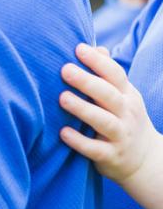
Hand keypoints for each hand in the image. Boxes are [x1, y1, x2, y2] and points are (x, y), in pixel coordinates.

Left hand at [60, 43, 155, 183]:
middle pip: (108, 95)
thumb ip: (108, 75)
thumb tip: (95, 47)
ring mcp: (120, 135)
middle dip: (87, 81)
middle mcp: (126, 114)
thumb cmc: (124, 119)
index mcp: (127, 95)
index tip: (78, 48)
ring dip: (83, 109)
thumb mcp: (123, 96)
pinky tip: (62, 132)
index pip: (115, 74)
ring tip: (62, 98)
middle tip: (65, 69)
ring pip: (104, 121)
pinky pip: (95, 149)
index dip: (98, 61)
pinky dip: (79, 142)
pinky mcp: (111, 156)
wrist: (145, 160)